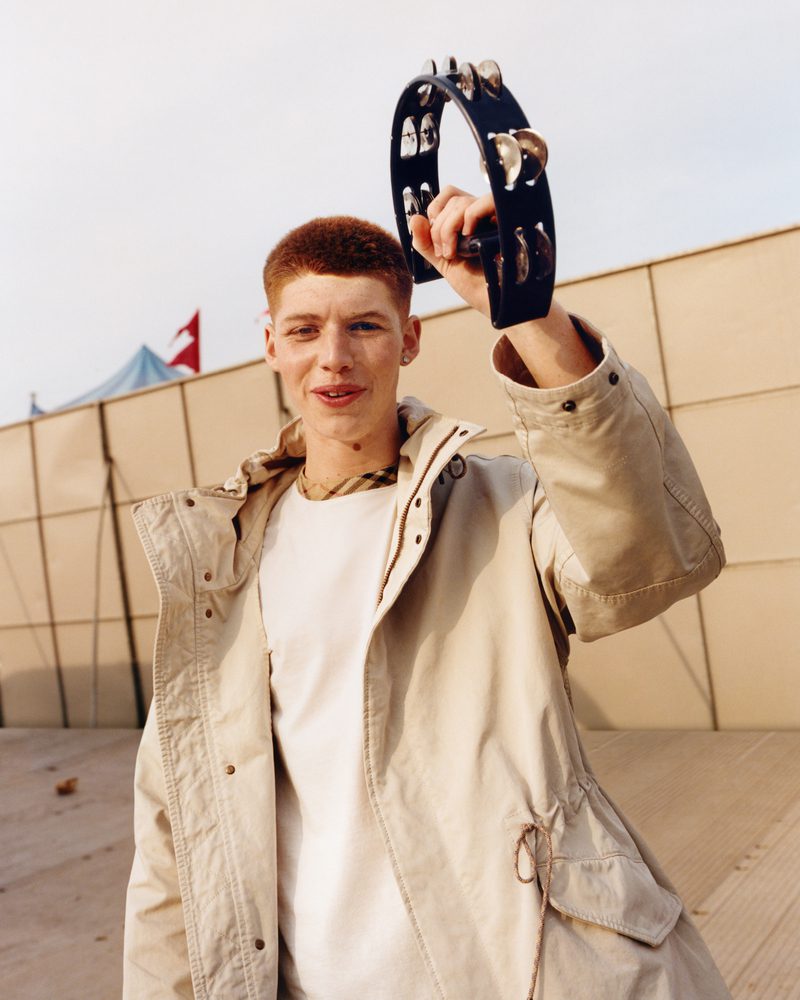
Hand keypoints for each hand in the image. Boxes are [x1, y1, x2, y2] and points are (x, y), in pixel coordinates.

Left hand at [409, 186, 495, 316]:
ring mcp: (496, 216)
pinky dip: (471, 217)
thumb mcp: (444, 262)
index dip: (435, 210)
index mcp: (470, 220)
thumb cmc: (477, 285)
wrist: (496, 302)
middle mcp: (484, 214)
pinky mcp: (509, 219)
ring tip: (453, 253)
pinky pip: (487, 201)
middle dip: (438, 228)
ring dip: (449, 228)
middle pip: (453, 200)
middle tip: (445, 253)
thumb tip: (414, 219)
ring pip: (464, 203)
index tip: (434, 239)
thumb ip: (425, 243)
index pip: (450, 195)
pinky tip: (469, 238)